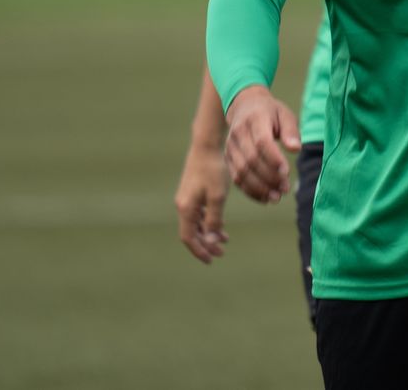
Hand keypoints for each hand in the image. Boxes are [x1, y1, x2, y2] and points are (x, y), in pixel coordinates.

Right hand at [175, 139, 230, 262]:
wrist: (206, 145)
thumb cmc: (213, 170)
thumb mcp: (218, 197)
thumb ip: (214, 220)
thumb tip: (210, 242)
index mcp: (186, 208)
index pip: (189, 238)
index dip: (199, 251)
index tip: (212, 260)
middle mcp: (182, 205)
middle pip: (191, 232)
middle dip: (205, 244)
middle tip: (221, 253)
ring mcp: (186, 198)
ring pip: (195, 223)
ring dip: (208, 233)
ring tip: (225, 240)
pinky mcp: (191, 191)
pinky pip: (198, 213)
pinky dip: (208, 221)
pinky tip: (220, 222)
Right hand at [224, 86, 300, 203]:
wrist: (244, 106)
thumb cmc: (270, 112)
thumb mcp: (285, 114)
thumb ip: (291, 131)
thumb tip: (296, 149)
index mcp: (255, 119)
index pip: (262, 142)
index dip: (273, 159)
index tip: (287, 172)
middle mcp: (239, 133)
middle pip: (251, 160)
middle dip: (269, 177)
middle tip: (285, 188)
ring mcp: (231, 146)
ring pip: (242, 172)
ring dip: (260, 188)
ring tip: (277, 197)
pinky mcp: (228, 158)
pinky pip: (237, 178)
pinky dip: (250, 191)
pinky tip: (265, 198)